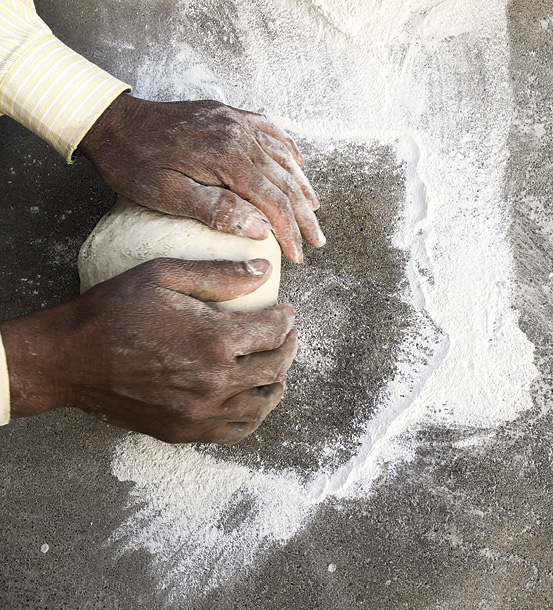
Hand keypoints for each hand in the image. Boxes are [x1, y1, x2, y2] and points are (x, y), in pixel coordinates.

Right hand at [0, 259, 297, 443]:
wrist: (68, 359)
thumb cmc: (113, 311)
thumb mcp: (164, 275)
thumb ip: (219, 274)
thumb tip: (263, 271)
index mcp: (213, 340)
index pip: (273, 331)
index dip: (287, 319)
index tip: (286, 311)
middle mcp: (213, 381)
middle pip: (275, 368)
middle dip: (288, 347)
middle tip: (287, 335)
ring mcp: (199, 412)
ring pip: (262, 404)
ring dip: (277, 383)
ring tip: (276, 367)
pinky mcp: (184, 431)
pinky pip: (236, 430)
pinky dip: (253, 414)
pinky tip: (251, 399)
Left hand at [78, 95, 324, 262]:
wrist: (112, 122)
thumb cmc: (134, 163)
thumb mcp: (167, 195)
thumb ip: (216, 210)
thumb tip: (259, 227)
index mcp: (227, 157)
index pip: (272, 200)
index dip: (289, 231)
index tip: (299, 255)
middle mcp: (239, 134)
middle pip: (284, 181)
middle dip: (303, 215)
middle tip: (317, 241)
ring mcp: (236, 122)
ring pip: (282, 158)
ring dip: (302, 186)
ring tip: (315, 210)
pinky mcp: (229, 116)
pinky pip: (270, 131)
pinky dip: (288, 150)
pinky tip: (298, 163)